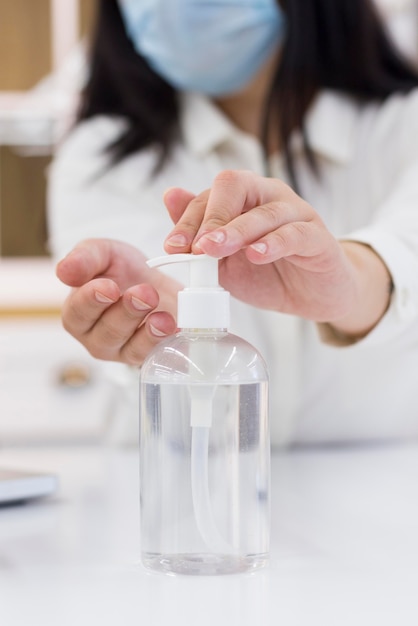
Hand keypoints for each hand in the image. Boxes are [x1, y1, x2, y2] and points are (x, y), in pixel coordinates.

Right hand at [56, 239, 178, 364]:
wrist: (155, 283)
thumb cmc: (121, 271)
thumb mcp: (103, 253)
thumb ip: (85, 258)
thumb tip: (64, 271)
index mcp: (78, 313)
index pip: (78, 312)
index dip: (92, 300)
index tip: (110, 287)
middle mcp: (97, 338)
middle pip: (107, 333)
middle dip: (128, 313)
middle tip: (146, 293)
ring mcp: (124, 351)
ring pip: (133, 348)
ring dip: (150, 332)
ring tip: (164, 317)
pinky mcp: (150, 357)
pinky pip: (157, 356)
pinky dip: (168, 343)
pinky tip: (176, 329)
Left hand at [164, 170, 391, 335]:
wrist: (313, 297)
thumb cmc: (268, 274)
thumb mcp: (224, 260)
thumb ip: (200, 233)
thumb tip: (170, 195)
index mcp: (244, 198)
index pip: (211, 195)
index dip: (188, 219)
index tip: (173, 247)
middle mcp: (270, 197)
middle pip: (237, 185)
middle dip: (212, 216)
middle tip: (197, 246)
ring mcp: (298, 214)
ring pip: (265, 211)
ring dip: (237, 230)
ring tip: (216, 250)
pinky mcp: (319, 238)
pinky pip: (296, 233)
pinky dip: (274, 243)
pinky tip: (257, 254)